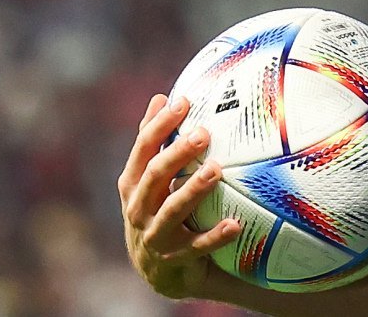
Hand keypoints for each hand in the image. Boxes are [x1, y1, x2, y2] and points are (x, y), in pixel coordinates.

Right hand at [118, 93, 241, 299]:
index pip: (142, 148)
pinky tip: (235, 225)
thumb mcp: (149, 178)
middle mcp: (137, 208)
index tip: (183, 102)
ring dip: (194, 189)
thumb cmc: (156, 209)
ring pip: (172, 210)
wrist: (157, 269)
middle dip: (177, 153)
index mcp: (131, 183)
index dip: (160, 124)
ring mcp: (154, 235)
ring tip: (216, 170)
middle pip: (155, 175)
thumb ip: (153, 141)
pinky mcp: (174, 258)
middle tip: (202, 134)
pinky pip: (197, 246)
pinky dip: (215, 236)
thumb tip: (160, 98)